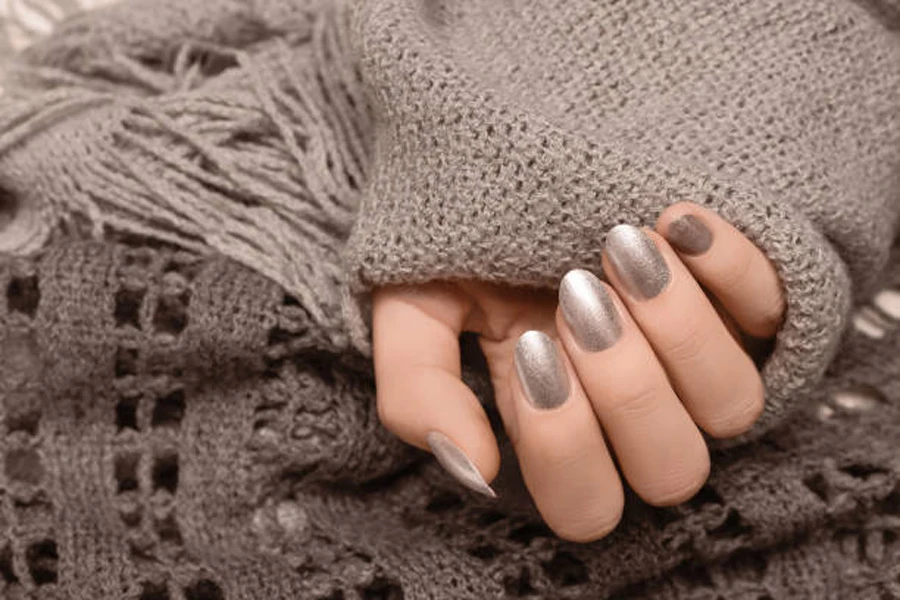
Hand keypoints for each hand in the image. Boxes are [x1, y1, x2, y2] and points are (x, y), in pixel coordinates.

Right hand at [371, 202, 785, 541]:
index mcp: (558, 418)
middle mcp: (635, 401)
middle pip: (671, 470)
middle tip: (576, 295)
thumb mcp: (410, 300)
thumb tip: (477, 469)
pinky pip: (775, 312)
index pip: (585, 505)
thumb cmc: (462, 230)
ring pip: (731, 405)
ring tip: (622, 248)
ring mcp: (694, 351)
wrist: (508, 142)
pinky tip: (673, 221)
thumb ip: (416, 389)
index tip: (527, 342)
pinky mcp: (744, 293)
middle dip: (623, 384)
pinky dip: (730, 268)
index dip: (563, 442)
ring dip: (675, 328)